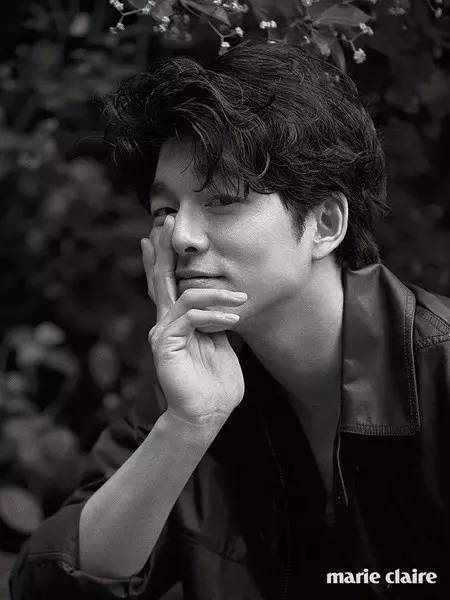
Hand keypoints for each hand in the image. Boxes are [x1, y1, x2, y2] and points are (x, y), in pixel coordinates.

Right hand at [141, 216, 246, 426]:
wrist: (207, 415)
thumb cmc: (215, 384)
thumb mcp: (220, 345)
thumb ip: (216, 323)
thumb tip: (224, 304)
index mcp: (179, 322)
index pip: (169, 285)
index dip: (165, 260)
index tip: (161, 236)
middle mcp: (166, 323)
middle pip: (161, 280)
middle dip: (164, 250)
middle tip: (163, 223)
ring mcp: (163, 333)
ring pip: (184, 295)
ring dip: (216, 292)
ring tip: (240, 298)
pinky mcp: (165, 344)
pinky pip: (189, 317)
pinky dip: (212, 314)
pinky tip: (231, 319)